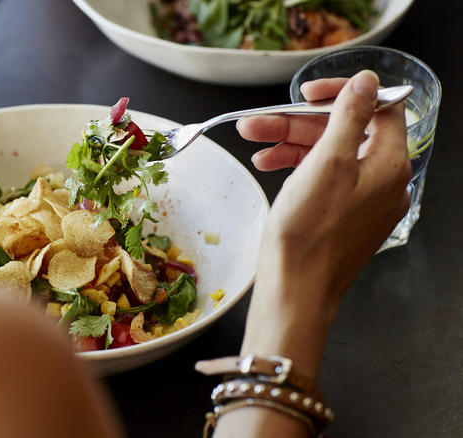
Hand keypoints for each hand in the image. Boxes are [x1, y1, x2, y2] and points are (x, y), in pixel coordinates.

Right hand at [253, 71, 411, 303]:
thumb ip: (349, 116)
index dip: (340, 94)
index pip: (376, 109)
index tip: (307, 92)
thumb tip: (367, 81)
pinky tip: (268, 166)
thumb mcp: (326, 163)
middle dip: (298, 123)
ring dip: (290, 144)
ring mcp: (363, 201)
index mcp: (389, 165)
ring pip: (328, 156)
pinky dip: (296, 169)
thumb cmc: (309, 234)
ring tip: (253, 144)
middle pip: (344, 133)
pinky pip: (323, 180)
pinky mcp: (343, 217)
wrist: (296, 289)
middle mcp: (382, 182)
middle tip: (258, 123)